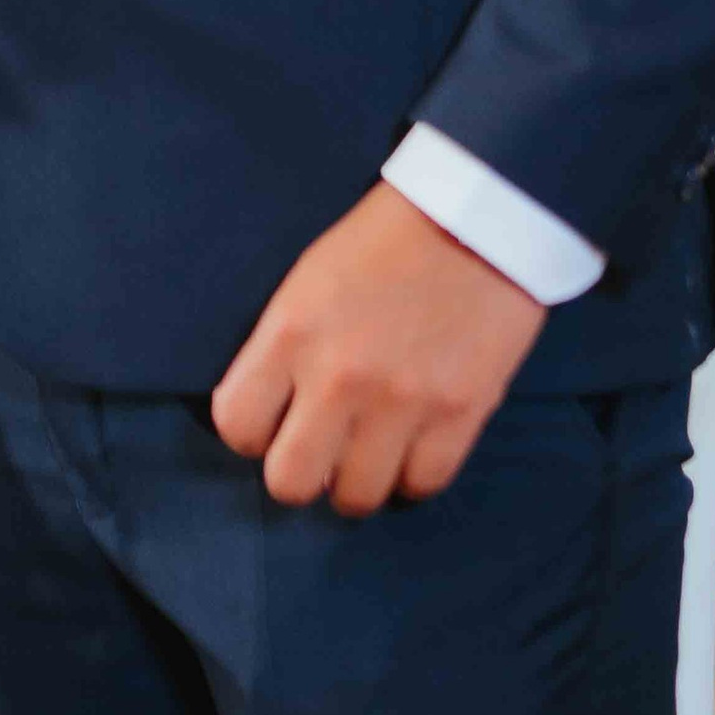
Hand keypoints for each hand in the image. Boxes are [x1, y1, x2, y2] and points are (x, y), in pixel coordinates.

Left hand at [211, 181, 544, 513]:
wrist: (477, 217)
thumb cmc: (383, 241)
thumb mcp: (308, 281)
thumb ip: (284, 348)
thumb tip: (276, 413)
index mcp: (291, 333)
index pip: (237, 424)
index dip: (251, 433)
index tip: (272, 425)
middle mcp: (338, 377)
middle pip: (290, 482)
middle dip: (299, 474)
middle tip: (319, 452)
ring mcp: (401, 402)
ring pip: (357, 497)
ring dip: (357, 481)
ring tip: (368, 453)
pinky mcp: (460, 415)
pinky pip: (422, 485)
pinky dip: (413, 476)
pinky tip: (412, 449)